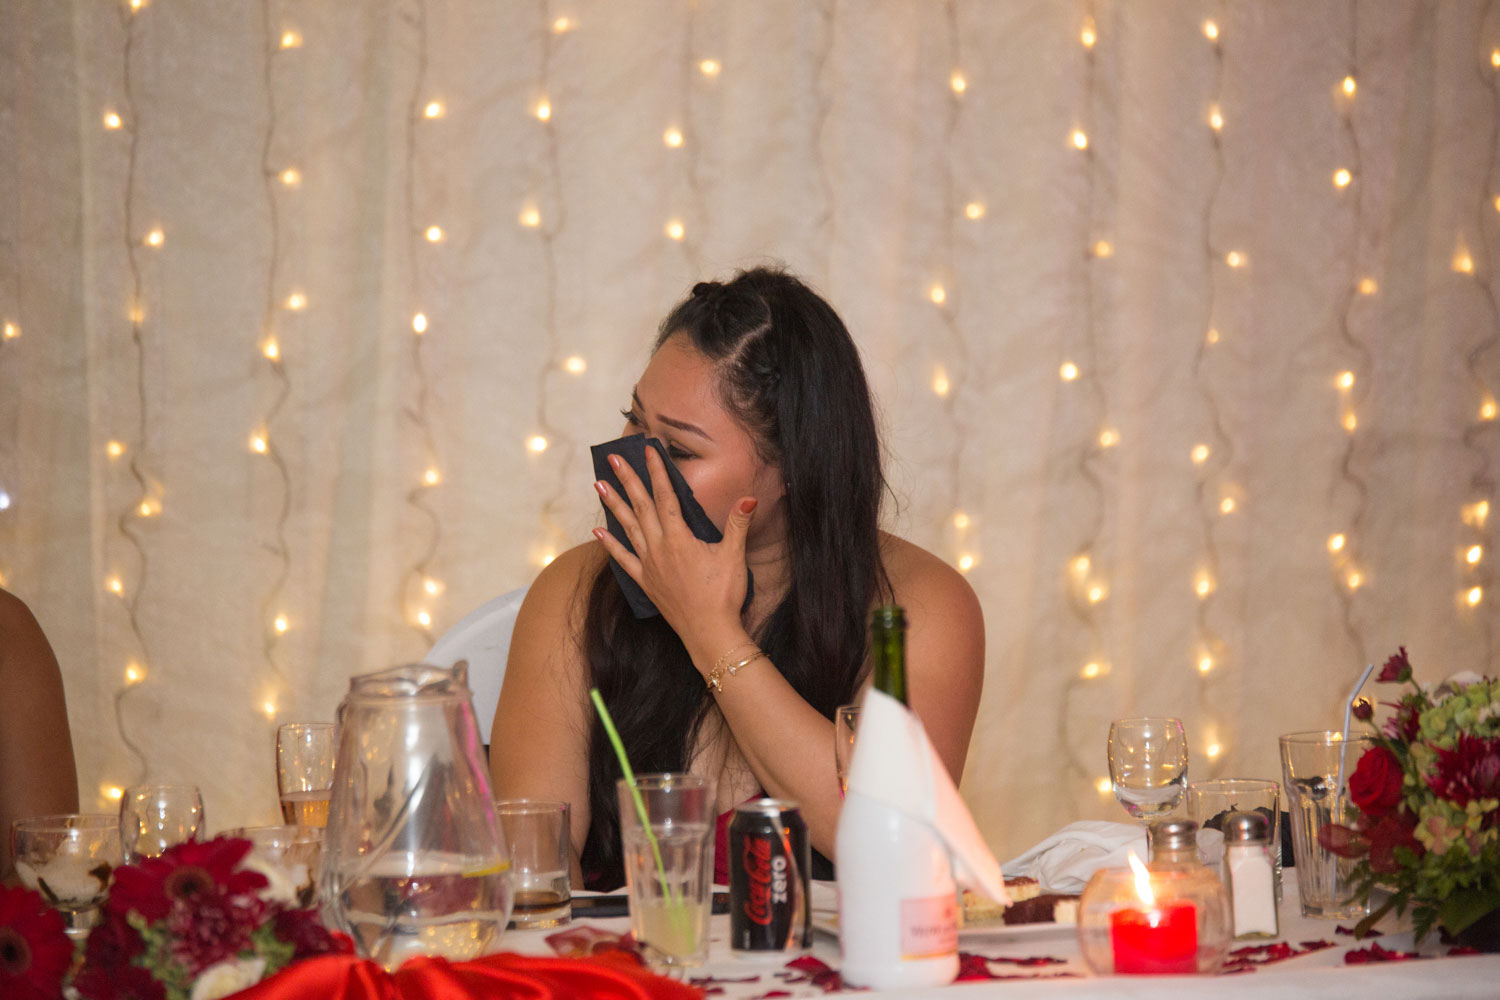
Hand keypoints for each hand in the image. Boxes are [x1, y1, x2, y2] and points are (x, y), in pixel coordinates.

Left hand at [592, 448, 756, 652]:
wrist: (709, 632)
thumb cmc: (723, 595)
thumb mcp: (734, 555)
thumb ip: (738, 523)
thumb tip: (749, 496)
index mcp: (679, 538)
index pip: (666, 496)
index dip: (657, 471)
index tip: (649, 449)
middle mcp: (659, 548)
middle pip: (640, 506)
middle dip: (627, 479)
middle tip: (613, 458)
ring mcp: (649, 565)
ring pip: (627, 527)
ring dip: (613, 504)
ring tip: (598, 484)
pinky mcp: (645, 582)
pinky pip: (622, 559)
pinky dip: (610, 544)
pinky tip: (598, 531)